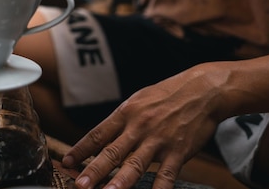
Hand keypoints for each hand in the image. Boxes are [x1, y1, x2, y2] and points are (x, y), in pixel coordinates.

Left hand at [62, 65, 223, 188]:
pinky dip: (159, 188)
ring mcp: (158, 140)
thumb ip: (121, 121)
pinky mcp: (178, 151)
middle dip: (94, 170)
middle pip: (112, 151)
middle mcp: (138, 126)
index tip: (67, 161)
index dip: (80, 149)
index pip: (97, 134)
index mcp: (125, 113)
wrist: (202, 90)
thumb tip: (102, 138)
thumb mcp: (138, 101)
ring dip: (120, 182)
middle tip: (79, 184)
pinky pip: (166, 174)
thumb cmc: (167, 95)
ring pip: (135, 164)